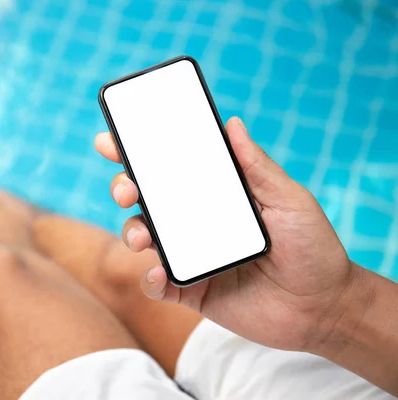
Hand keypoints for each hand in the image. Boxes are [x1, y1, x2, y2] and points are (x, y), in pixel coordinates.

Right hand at [95, 117, 360, 352]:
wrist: (323, 308)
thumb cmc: (312, 248)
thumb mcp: (290, 201)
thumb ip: (258, 167)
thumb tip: (232, 124)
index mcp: (216, 195)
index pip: (172, 169)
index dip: (139, 153)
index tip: (110, 141)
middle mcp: (197, 221)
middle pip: (148, 199)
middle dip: (125, 188)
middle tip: (126, 190)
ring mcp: (191, 255)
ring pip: (144, 238)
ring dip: (132, 232)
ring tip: (141, 238)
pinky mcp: (190, 289)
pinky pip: (158, 284)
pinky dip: (151, 279)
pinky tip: (161, 274)